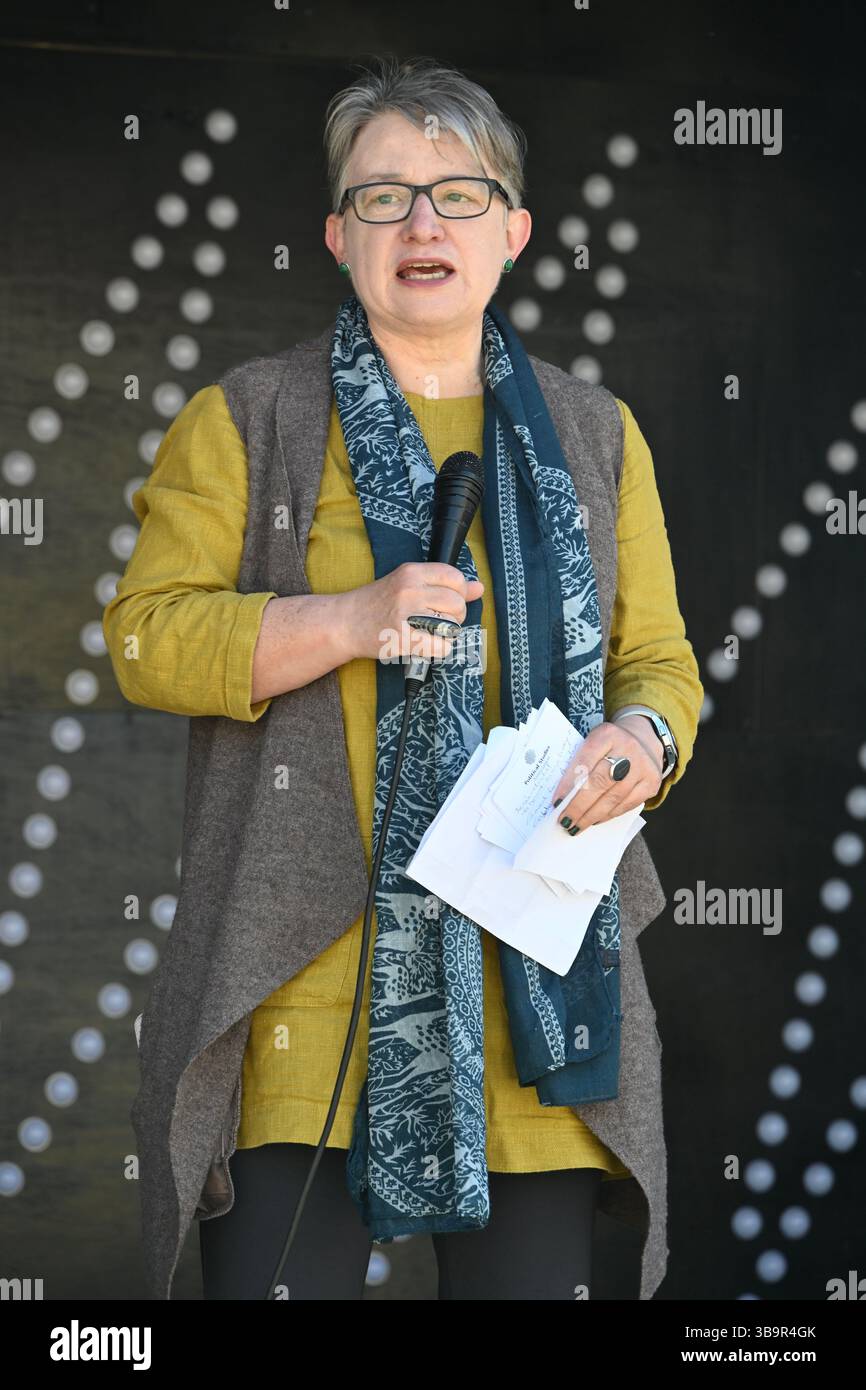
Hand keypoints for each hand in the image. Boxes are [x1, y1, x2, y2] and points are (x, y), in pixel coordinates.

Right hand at [341, 561, 483, 662]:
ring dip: (447, 634)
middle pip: (457, 604)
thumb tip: (479, 587)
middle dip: (455, 617)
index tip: (447, 602)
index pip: (455, 577)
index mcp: (412, 572)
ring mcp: (405, 614)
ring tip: (430, 633)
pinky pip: (440, 646)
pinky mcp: (401, 638)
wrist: (344, 622)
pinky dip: (440, 650)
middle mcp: (409, 589)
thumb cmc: (377, 603)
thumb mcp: (408, 584)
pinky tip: (428, 646)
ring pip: (451, 625)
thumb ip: (442, 584)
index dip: (459, 593)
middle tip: (438, 622)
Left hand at [550, 715, 663, 831]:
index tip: (556, 802)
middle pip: (600, 782)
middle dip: (579, 806)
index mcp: (607, 734)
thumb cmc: (609, 746)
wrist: (643, 740)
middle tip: (565, 821)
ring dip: (592, 815)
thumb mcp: (593, 742)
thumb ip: (579, 763)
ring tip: (576, 826)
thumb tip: (563, 797)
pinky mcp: (652, 783)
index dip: (569, 784)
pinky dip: (608, 815)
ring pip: (614, 797)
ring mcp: (643, 766)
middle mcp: (628, 748)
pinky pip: (627, 805)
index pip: (585, 761)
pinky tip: (595, 820)